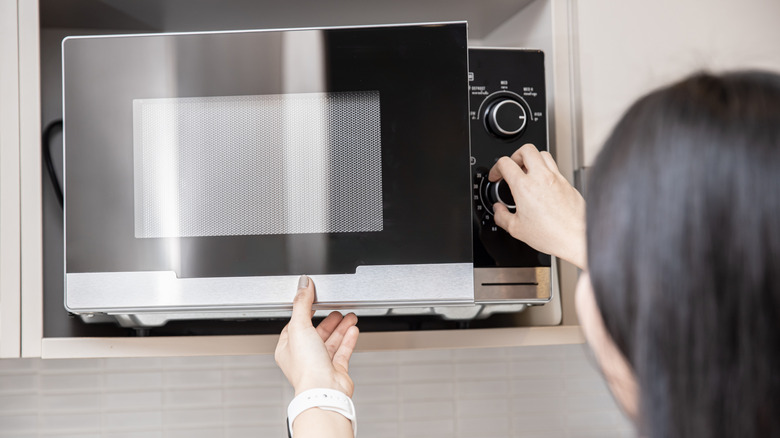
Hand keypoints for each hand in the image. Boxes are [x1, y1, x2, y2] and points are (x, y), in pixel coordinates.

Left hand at [275, 275, 359, 395]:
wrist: (324, 391)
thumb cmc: (307, 367)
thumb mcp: (300, 327)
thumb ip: (302, 303)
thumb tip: (303, 284)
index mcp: (288, 349)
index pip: (295, 325)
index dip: (305, 312)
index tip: (314, 301)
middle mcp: (303, 357)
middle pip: (316, 333)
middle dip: (328, 320)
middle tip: (337, 308)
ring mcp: (320, 364)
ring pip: (331, 341)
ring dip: (340, 327)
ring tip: (350, 316)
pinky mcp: (335, 371)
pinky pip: (342, 351)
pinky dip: (348, 339)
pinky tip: (353, 330)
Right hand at [488, 143, 586, 269]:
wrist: (575, 238)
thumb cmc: (551, 234)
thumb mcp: (516, 229)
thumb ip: (501, 216)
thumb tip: (498, 210)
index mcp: (524, 186)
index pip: (505, 163)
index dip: (496, 168)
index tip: (496, 176)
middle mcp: (541, 178)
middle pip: (526, 149)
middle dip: (515, 155)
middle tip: (512, 167)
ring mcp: (556, 178)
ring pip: (543, 154)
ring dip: (532, 159)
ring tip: (528, 172)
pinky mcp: (567, 183)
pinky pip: (555, 168)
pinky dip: (546, 171)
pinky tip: (543, 185)